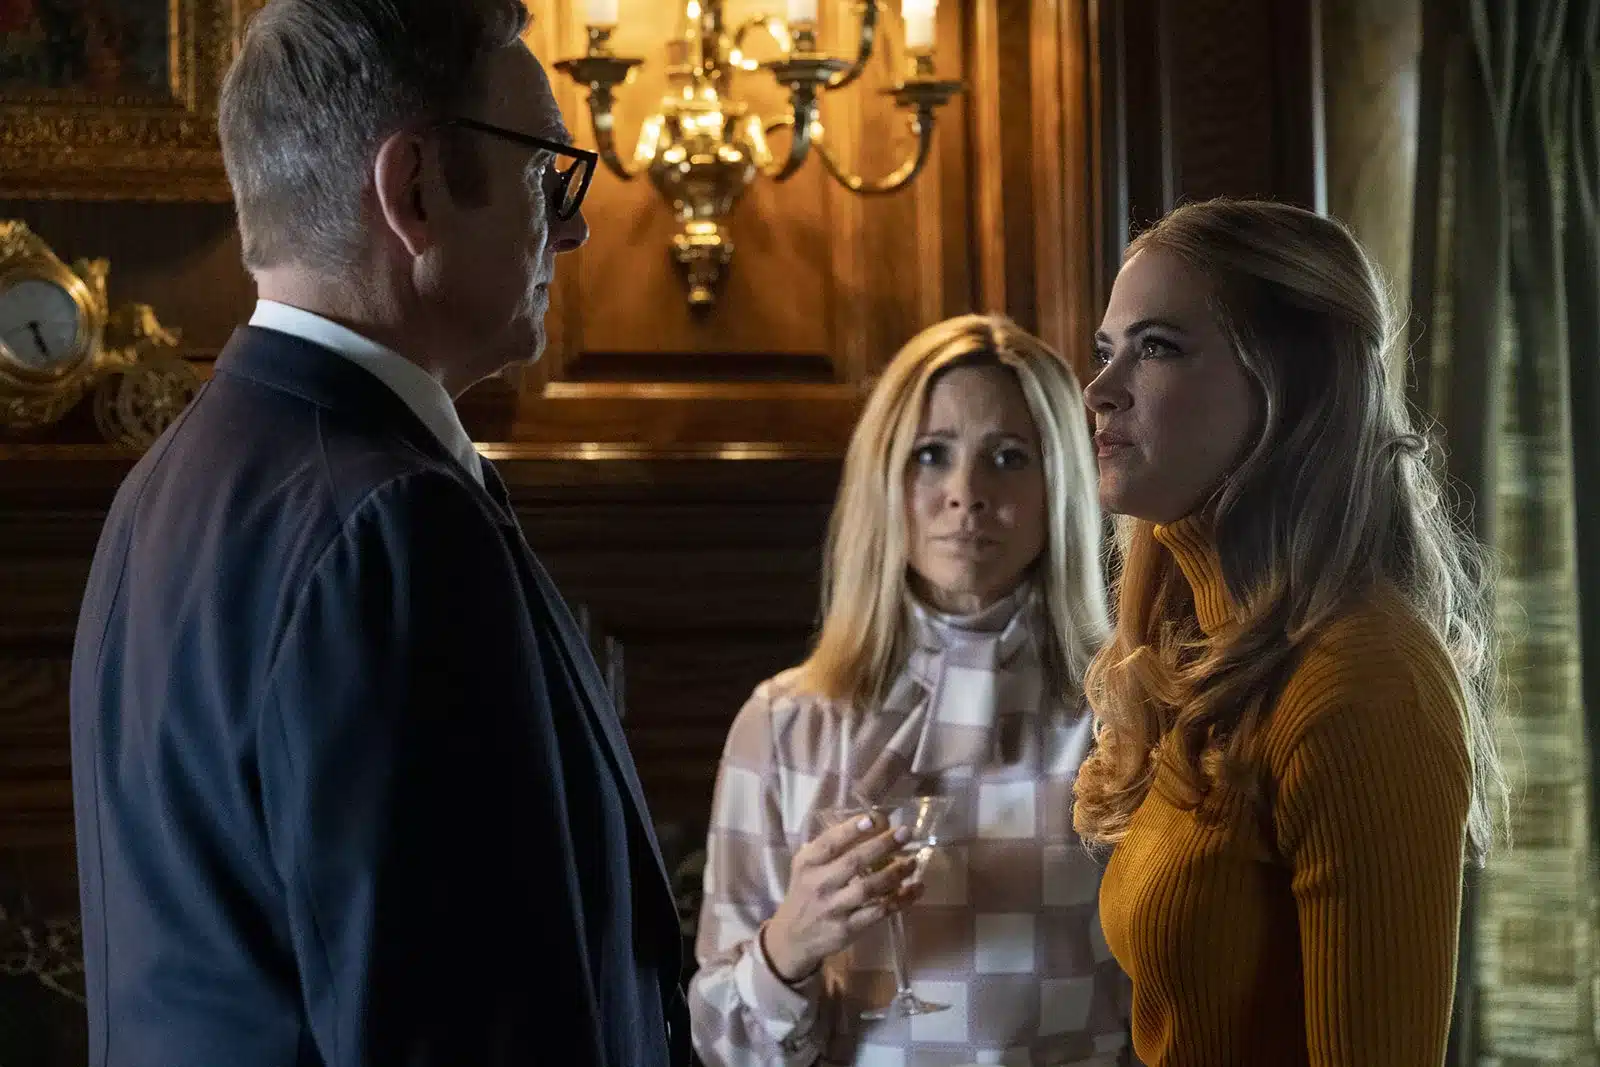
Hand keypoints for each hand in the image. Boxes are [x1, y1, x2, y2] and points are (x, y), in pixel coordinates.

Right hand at [763, 812, 922, 981]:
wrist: (793, 938)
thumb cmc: (805, 892)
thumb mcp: (807, 866)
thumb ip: (830, 847)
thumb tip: (871, 822)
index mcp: (807, 864)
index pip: (829, 843)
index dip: (851, 830)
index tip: (873, 818)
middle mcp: (819, 885)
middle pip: (854, 863)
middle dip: (882, 845)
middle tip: (906, 833)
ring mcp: (834, 908)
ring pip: (869, 888)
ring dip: (895, 873)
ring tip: (912, 861)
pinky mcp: (848, 929)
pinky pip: (878, 913)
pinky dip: (900, 900)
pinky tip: (916, 889)